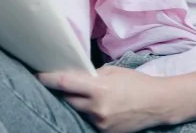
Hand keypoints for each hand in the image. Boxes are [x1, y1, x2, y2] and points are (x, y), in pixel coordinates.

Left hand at [39, 66, 169, 132]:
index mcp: (99, 89)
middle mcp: (97, 109)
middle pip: (68, 100)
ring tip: (84, 94)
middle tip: (57, 83)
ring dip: (77, 102)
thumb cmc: (136, 83)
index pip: (66, 84)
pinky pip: (88, 120)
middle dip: (62, 92)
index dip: (48, 79)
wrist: (157, 104)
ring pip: (77, 111)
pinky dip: (88, 112)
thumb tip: (72, 76)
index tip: (37, 74)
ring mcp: (101, 123)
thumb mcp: (112, 72)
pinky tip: (96, 106)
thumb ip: (91, 75)